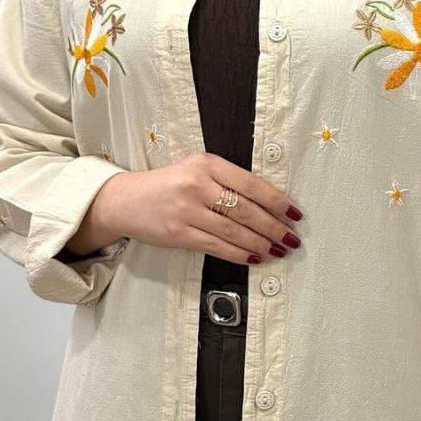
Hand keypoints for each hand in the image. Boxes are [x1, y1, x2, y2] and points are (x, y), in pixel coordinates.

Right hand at [66, 152, 302, 261]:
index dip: (277, 201)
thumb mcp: (196, 170)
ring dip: (261, 243)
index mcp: (206, 163)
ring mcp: (186, 210)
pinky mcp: (178, 233)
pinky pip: (217, 246)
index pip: (251, 184)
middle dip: (274, 227)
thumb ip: (227, 181)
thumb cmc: (168, 186)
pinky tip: (255, 257)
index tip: (295, 214)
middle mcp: (197, 184)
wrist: (126, 200)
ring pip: (234, 231)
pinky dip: (240, 254)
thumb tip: (268, 205)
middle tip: (292, 238)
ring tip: (279, 250)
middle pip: (246, 210)